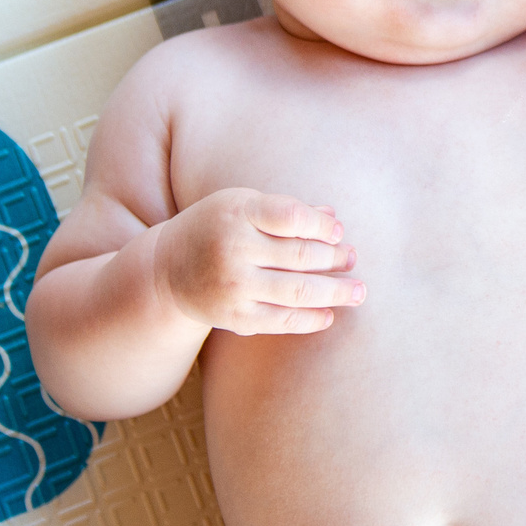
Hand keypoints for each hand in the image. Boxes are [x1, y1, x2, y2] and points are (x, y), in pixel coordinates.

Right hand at [152, 189, 362, 334]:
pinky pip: (282, 320)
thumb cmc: (215, 227)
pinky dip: (311, 319)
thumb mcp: (242, 206)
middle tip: (354, 259)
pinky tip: (329, 314)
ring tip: (359, 291)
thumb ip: (284, 210)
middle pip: (300, 256)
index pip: (292, 217)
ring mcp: (233, 285)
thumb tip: (332, 216)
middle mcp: (233, 249)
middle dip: (336, 259)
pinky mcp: (234, 316)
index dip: (323, 225)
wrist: (166, 269)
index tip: (338, 231)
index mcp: (238, 213)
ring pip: (299, 291)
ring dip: (336, 292)